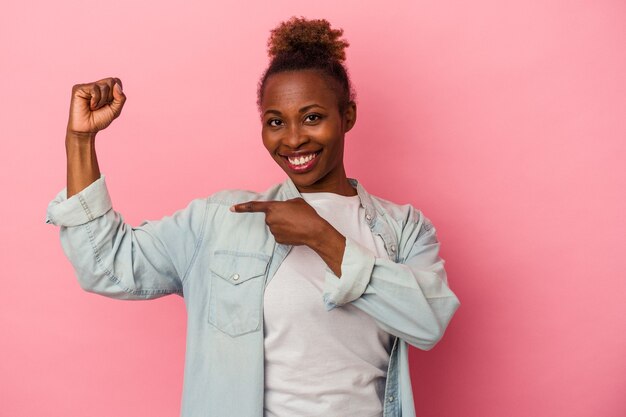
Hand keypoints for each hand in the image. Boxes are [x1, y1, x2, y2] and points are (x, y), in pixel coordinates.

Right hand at [67, 77, 125, 134]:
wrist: (87, 129)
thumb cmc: (100, 120)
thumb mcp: (115, 110)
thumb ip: (120, 98)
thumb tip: (117, 85)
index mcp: (105, 89)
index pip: (117, 81)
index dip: (117, 92)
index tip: (110, 103)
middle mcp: (96, 86)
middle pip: (112, 81)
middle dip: (110, 97)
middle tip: (102, 105)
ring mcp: (87, 86)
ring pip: (104, 86)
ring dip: (102, 100)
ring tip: (95, 107)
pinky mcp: (79, 88)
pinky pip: (94, 88)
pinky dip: (96, 100)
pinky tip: (90, 106)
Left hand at [231, 198, 345, 275]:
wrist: (313, 230)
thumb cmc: (306, 214)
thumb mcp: (296, 202)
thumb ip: (285, 204)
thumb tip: (283, 209)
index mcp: (273, 207)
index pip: (253, 206)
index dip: (241, 207)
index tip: (232, 208)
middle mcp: (270, 219)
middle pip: (270, 217)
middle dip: (279, 216)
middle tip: (293, 216)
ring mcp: (273, 230)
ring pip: (275, 226)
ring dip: (283, 225)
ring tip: (296, 224)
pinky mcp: (278, 240)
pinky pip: (279, 234)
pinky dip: (286, 233)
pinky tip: (295, 232)